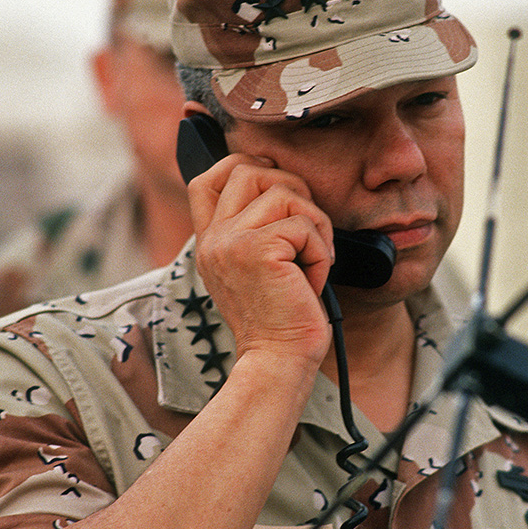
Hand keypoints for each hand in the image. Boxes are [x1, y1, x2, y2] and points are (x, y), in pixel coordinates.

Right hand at [187, 153, 335, 371]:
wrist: (278, 361)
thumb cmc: (281, 320)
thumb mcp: (258, 269)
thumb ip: (257, 231)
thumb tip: (285, 187)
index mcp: (210, 242)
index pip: (208, 179)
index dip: (245, 167)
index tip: (278, 190)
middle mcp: (213, 239)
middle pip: (248, 170)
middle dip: (292, 189)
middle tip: (307, 229)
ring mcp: (231, 243)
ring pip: (284, 193)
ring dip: (314, 225)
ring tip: (311, 261)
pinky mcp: (258, 251)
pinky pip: (304, 225)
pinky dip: (319, 251)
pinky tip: (311, 280)